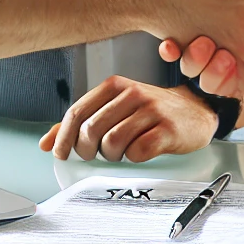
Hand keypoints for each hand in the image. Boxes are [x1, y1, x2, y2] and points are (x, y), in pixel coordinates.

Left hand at [39, 76, 218, 161]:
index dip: (64, 138)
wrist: (196, 110)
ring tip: (121, 152)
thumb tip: (46, 141)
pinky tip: (140, 151)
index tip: (62, 153)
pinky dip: (134, 158)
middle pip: (91, 130)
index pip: (77, 112)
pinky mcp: (167, 129)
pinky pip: (138, 152)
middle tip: (96, 154)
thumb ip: (82, 121)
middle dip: (87, 150)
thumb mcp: (116, 108)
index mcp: (116, 85)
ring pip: (112, 143)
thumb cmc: (152, 111)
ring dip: (112, 156)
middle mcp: (133, 93)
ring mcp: (152, 110)